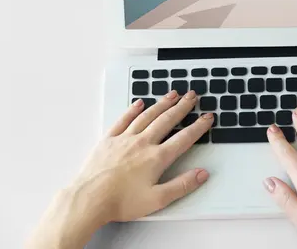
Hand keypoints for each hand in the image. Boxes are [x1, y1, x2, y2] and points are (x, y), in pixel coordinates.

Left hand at [27, 90, 212, 248]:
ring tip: (172, 94)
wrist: (89, 199)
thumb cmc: (120, 202)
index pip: (183, 138)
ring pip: (147, 116)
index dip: (198, 127)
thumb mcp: (157, 200)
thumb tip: (201, 174)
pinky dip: (133, 110)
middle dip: (182, 107)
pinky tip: (140, 103)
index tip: (207, 118)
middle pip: (167, 120)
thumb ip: (182, 185)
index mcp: (156, 158)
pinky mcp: (109, 140)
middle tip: (192, 96)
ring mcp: (125, 139)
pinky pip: (124, 120)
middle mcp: (142, 143)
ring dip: (162, 103)